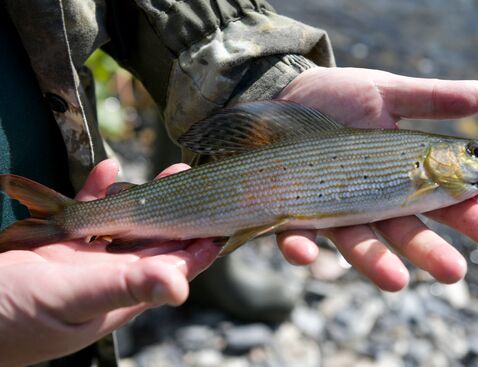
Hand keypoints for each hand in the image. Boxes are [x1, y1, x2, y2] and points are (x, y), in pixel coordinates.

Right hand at [0, 159, 219, 366]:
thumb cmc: (9, 318)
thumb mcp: (71, 299)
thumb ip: (124, 289)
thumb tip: (181, 288)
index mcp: (122, 295)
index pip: (175, 269)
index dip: (200, 246)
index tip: (223, 219)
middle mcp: (109, 277)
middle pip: (156, 241)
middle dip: (180, 212)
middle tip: (197, 181)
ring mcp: (84, 261)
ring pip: (125, 224)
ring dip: (145, 198)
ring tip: (169, 170)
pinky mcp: (58, 245)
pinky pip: (85, 212)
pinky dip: (96, 190)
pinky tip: (107, 168)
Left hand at [276, 67, 477, 290]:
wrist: (282, 93)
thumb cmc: (336, 95)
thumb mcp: (384, 92)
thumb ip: (429, 99)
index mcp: (399, 175)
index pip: (444, 202)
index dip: (475, 220)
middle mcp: (369, 200)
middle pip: (405, 232)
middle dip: (430, 252)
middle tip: (455, 272)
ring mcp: (331, 210)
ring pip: (357, 243)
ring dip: (374, 263)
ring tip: (396, 282)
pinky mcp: (292, 212)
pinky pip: (296, 235)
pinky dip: (302, 246)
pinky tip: (307, 253)